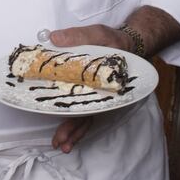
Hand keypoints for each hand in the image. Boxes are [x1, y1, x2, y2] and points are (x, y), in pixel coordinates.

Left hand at [48, 24, 126, 153]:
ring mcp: (97, 96)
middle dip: (74, 130)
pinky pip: (84, 111)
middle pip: (89, 115)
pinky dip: (76, 123)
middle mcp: (102, 93)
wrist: (125, 43)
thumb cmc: (113, 41)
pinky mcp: (91, 95)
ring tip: (61, 145)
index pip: (93, 102)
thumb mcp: (98, 35)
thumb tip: (54, 38)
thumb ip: (78, 37)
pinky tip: (66, 134)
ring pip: (86, 117)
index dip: (80, 117)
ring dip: (74, 131)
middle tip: (60, 143)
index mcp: (104, 82)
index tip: (70, 129)